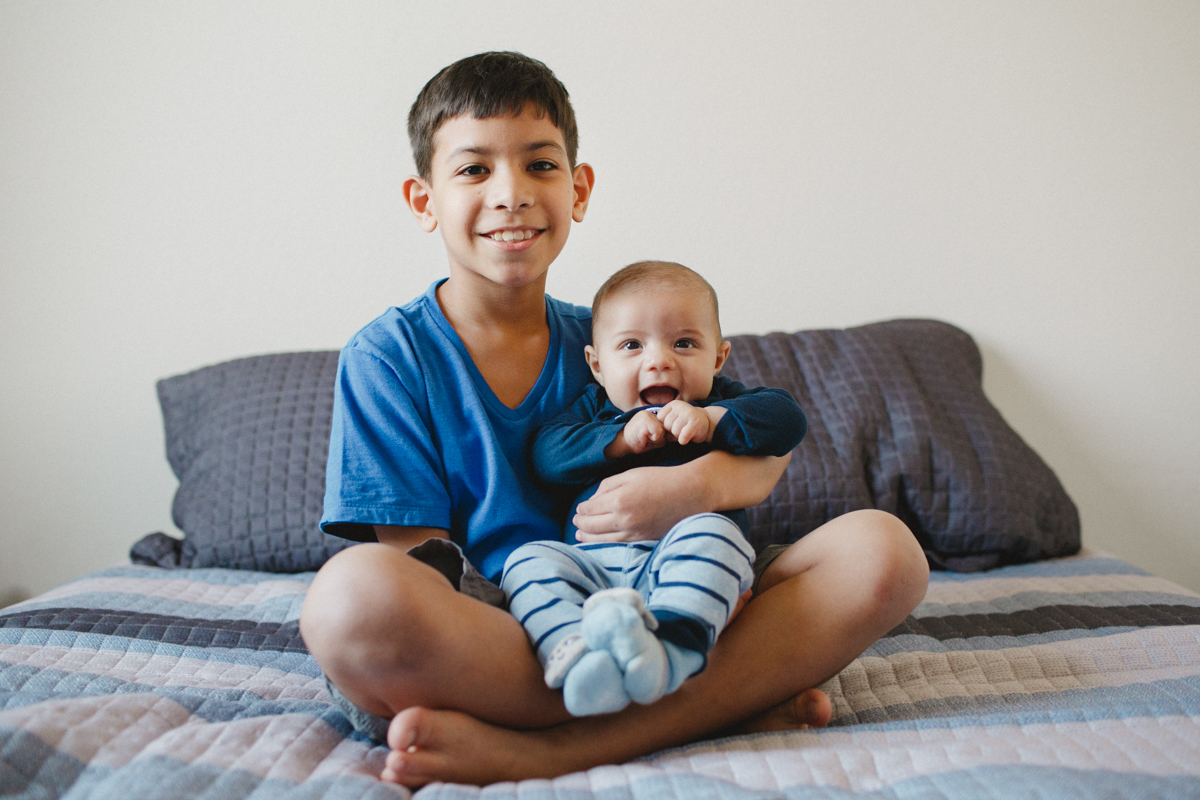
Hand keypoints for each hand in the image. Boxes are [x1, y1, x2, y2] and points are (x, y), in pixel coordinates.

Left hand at [574, 465, 702, 542]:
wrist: (691, 494)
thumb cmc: (661, 479)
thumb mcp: (631, 474)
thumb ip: (607, 486)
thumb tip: (592, 501)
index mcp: (619, 499)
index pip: (589, 509)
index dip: (581, 509)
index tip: (580, 508)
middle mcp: (624, 519)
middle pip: (590, 526)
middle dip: (580, 523)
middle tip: (576, 521)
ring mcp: (634, 533)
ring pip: (600, 540)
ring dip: (587, 537)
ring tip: (580, 534)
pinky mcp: (643, 541)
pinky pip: (616, 546)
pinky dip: (603, 544)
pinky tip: (598, 542)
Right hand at [623, 409, 666, 453]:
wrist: (622, 443)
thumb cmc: (637, 442)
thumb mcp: (653, 437)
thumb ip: (664, 434)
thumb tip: (677, 435)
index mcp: (653, 416)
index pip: (668, 427)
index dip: (662, 437)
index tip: (649, 438)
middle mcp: (651, 413)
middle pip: (667, 430)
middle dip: (659, 439)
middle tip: (646, 439)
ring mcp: (648, 415)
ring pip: (663, 431)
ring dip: (656, 440)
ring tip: (645, 438)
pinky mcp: (646, 420)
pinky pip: (658, 433)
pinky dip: (653, 439)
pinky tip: (643, 438)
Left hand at [655, 400, 723, 445]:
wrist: (707, 423)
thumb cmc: (686, 423)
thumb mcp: (674, 418)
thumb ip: (664, 422)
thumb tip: (653, 430)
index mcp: (673, 404)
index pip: (660, 419)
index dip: (665, 426)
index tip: (673, 427)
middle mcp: (681, 406)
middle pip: (667, 426)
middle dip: (672, 432)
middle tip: (681, 431)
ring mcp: (688, 413)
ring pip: (674, 431)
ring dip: (679, 436)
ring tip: (685, 432)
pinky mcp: (695, 423)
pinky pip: (683, 436)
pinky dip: (684, 440)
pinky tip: (688, 437)